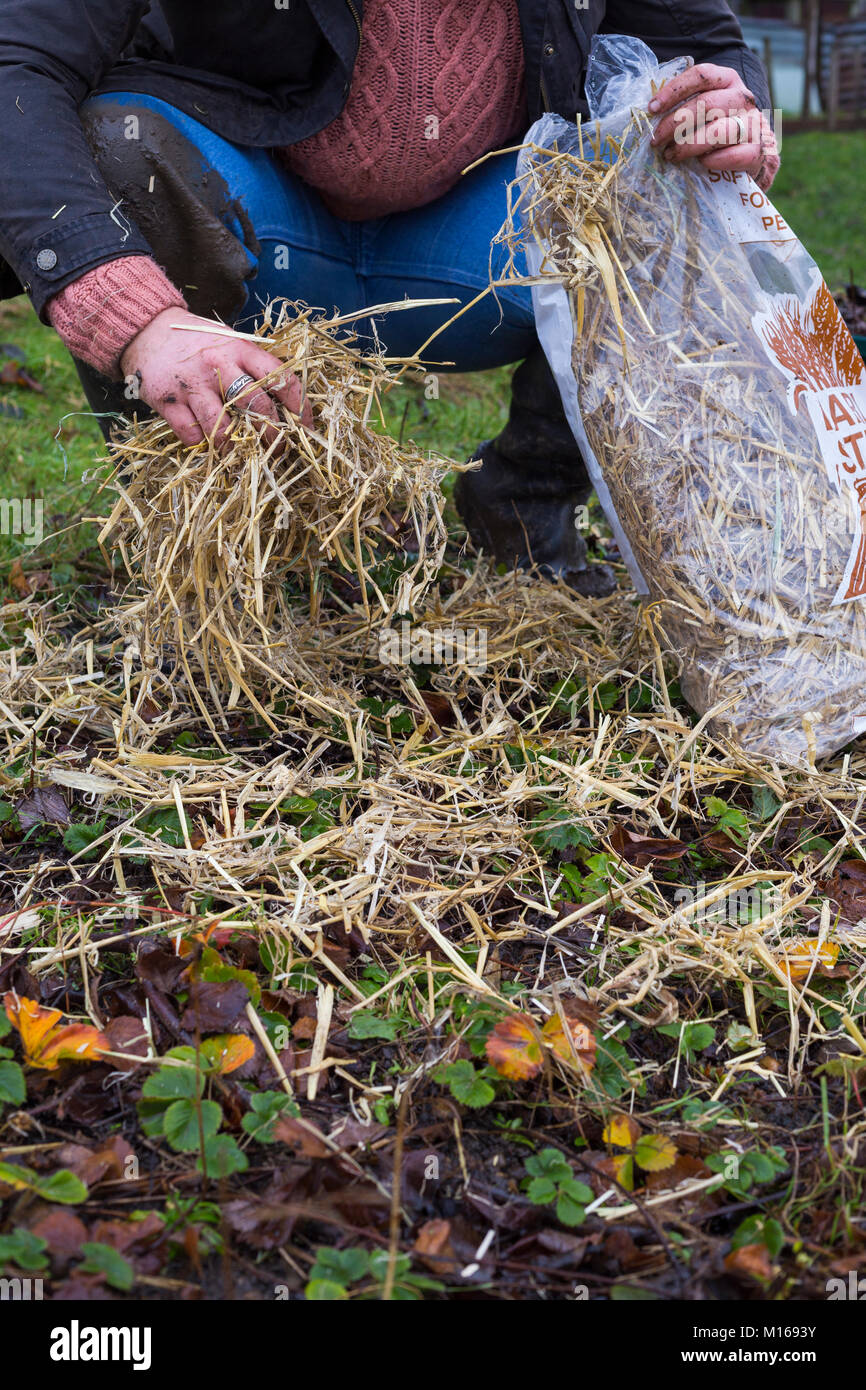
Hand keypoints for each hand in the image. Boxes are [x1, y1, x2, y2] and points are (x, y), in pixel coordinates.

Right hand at [119, 306, 310, 448]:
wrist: (146, 329)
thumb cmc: (197, 342)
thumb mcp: (230, 341)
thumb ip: (253, 366)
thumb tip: (287, 402)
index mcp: (240, 349)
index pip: (280, 377)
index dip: (300, 405)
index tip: (306, 426)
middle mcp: (218, 365)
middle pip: (257, 407)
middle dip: (274, 435)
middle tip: (280, 450)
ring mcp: (192, 384)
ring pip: (222, 426)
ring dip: (237, 446)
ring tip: (244, 454)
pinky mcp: (168, 401)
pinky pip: (191, 434)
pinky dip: (203, 444)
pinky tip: (208, 442)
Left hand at [649, 63, 778, 190]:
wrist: (753, 153)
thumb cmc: (718, 128)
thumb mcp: (704, 109)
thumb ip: (685, 103)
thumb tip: (651, 111)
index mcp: (728, 80)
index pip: (701, 75)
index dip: (673, 90)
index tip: (651, 108)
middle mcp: (742, 97)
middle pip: (706, 104)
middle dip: (674, 124)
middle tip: (655, 140)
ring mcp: (753, 123)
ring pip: (717, 131)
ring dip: (688, 145)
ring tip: (670, 155)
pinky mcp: (757, 150)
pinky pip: (733, 155)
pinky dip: (713, 160)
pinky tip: (701, 163)